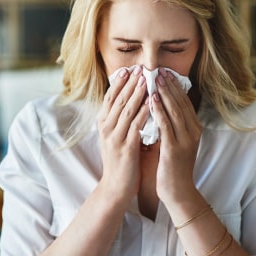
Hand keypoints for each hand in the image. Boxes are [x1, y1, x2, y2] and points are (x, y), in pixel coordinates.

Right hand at [96, 66, 149, 200]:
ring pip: (126, 110)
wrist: (116, 187)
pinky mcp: (125, 147)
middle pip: (118, 100)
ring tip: (147, 79)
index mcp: (103, 124)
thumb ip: (120, 121)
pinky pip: (135, 125)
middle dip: (130, 83)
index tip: (129, 69)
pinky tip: (152, 103)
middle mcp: (106, 128)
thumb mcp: (115, 137)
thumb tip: (131, 103)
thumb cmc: (120, 162)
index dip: (119, 83)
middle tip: (140, 68)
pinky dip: (144, 112)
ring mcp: (114, 138)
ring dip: (137, 93)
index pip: (110, 98)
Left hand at [150, 71, 202, 205]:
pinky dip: (159, 110)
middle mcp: (192, 132)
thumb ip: (171, 126)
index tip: (166, 73)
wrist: (178, 191)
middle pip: (181, 102)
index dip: (175, 87)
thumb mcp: (175, 142)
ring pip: (175, 110)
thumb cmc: (173, 167)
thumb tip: (161, 109)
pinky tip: (151, 100)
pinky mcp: (174, 148)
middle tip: (160, 70)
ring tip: (155, 79)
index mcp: (194, 129)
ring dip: (164, 93)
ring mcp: (185, 140)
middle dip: (170, 85)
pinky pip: (166, 125)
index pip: (185, 102)